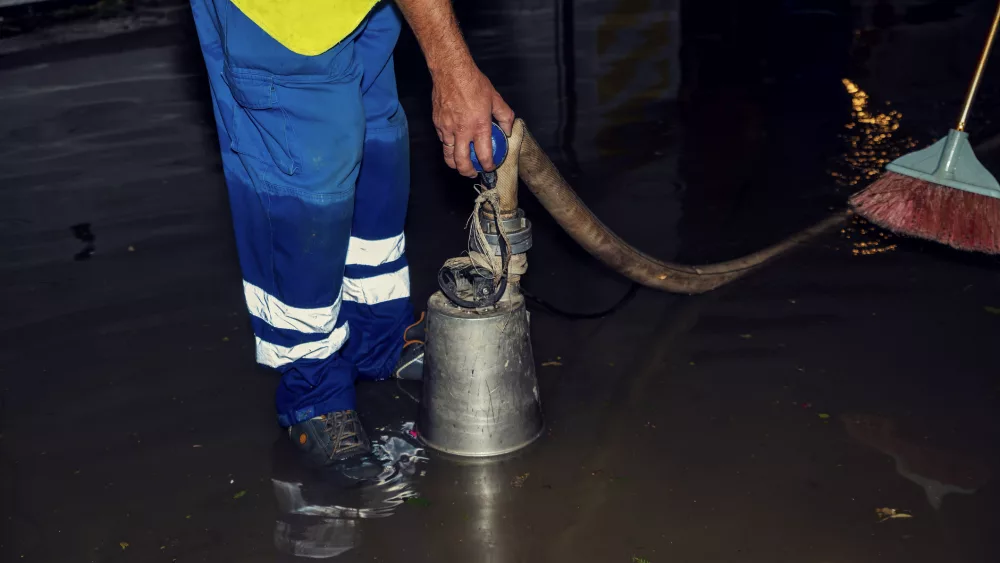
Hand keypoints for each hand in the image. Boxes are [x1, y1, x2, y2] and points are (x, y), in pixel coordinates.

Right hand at [431, 62, 513, 176]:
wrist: (451, 71)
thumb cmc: (473, 83)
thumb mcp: (495, 99)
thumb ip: (504, 116)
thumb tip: (508, 129)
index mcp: (479, 126)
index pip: (483, 155)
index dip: (487, 165)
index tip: (489, 167)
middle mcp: (462, 131)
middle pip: (462, 162)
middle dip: (468, 172)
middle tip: (472, 173)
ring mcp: (447, 129)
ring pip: (448, 155)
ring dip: (455, 164)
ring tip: (461, 166)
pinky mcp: (438, 124)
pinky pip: (443, 142)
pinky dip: (448, 147)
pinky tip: (454, 145)